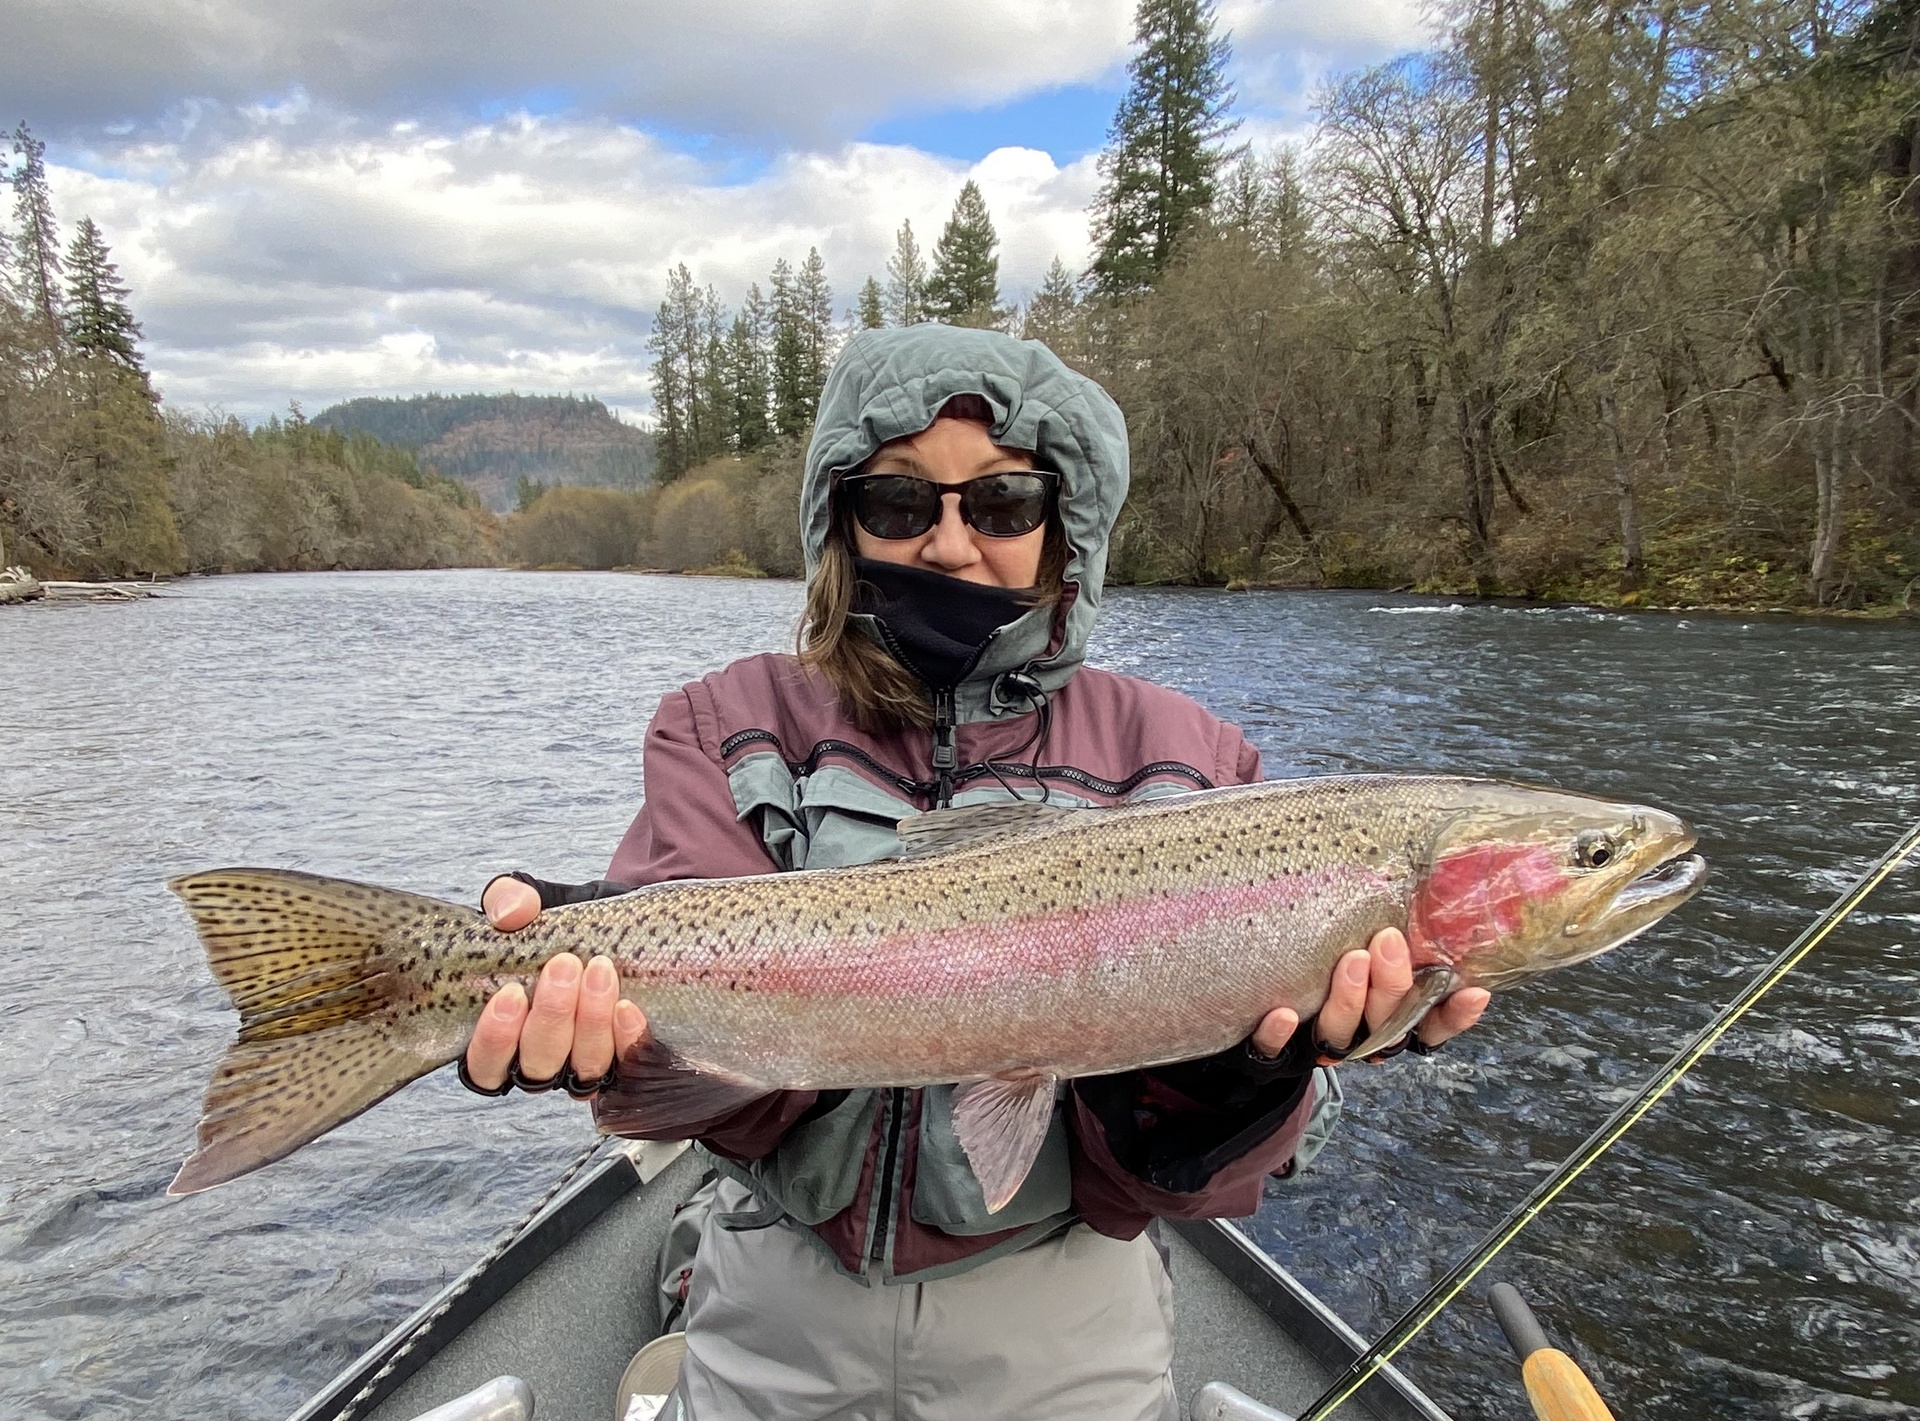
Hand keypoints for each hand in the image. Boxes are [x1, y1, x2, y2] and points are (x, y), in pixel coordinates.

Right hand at [462, 878, 647, 1092]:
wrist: (617, 924)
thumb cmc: (559, 925)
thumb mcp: (529, 902)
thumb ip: (508, 899)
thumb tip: (513, 912)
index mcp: (503, 1035)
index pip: (484, 1066)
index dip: (495, 1040)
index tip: (512, 993)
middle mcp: (541, 1060)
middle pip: (538, 1067)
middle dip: (551, 1016)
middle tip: (564, 965)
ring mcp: (585, 1063)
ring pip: (585, 1069)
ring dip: (590, 1021)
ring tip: (599, 971)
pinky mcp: (626, 1055)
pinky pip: (629, 1063)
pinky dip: (628, 1039)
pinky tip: (627, 1008)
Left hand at [1248, 926, 1490, 1061]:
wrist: (1257, 1015)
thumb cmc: (1323, 962)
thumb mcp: (1365, 949)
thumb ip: (1395, 934)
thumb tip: (1424, 881)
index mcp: (1388, 1019)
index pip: (1431, 1026)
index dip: (1454, 1016)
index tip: (1473, 992)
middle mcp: (1359, 1038)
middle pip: (1386, 1025)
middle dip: (1392, 985)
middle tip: (1388, 942)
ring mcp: (1318, 1046)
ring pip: (1339, 1036)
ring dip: (1348, 1001)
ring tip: (1351, 960)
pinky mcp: (1273, 1052)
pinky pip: (1274, 1052)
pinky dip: (1278, 1037)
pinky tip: (1283, 1014)